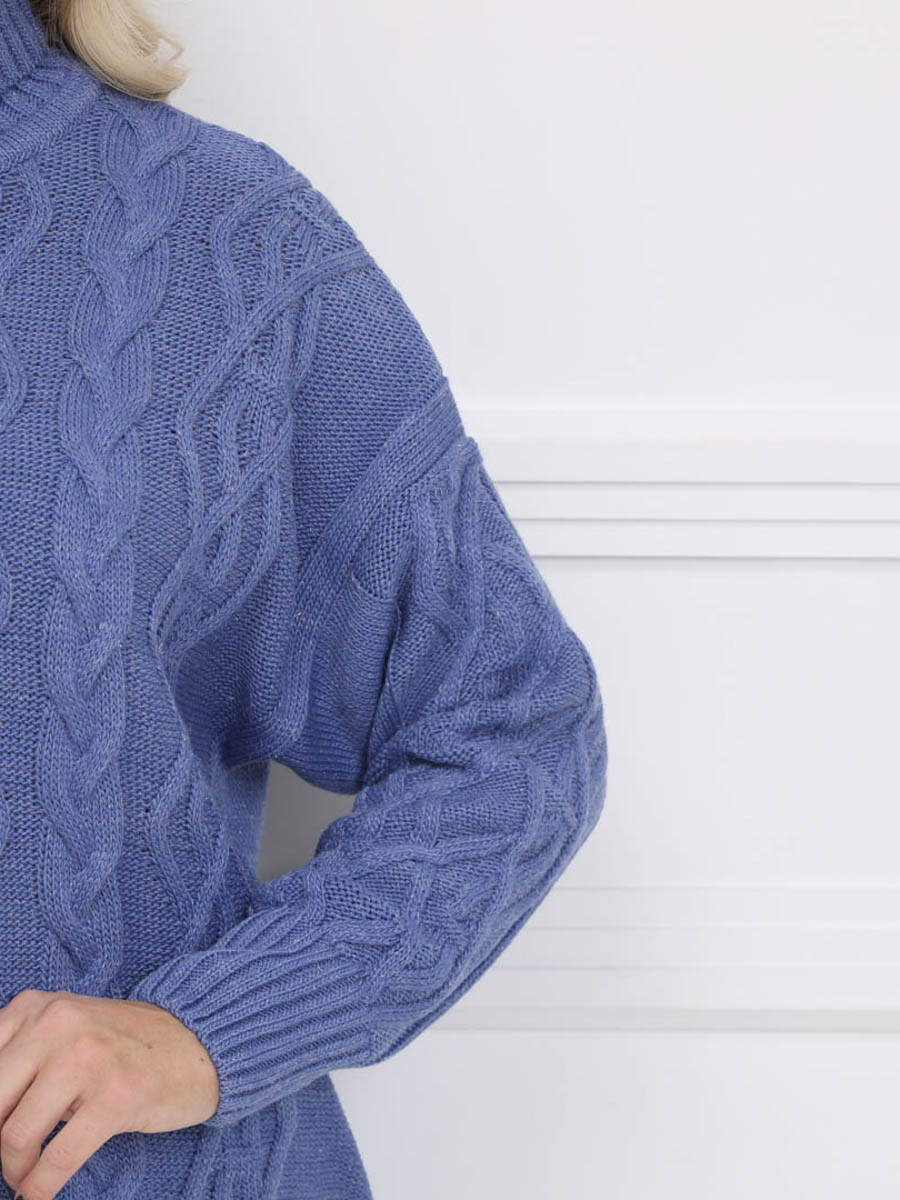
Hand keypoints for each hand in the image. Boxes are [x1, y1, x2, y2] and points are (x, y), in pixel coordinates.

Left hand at [0, 987, 219, 1199]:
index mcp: (35, 1007)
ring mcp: (87, 1059)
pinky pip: (56, 1160)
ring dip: (14, 1170)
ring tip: (27, 1175)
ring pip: (15, 1137)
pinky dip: (39, 1187)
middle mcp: (57, 1024)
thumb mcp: (64, 1029)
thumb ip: (20, 1055)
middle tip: (8, 1158)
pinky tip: (39, 1193)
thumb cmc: (123, 1044)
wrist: (197, 1040)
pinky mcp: (115, 1097)